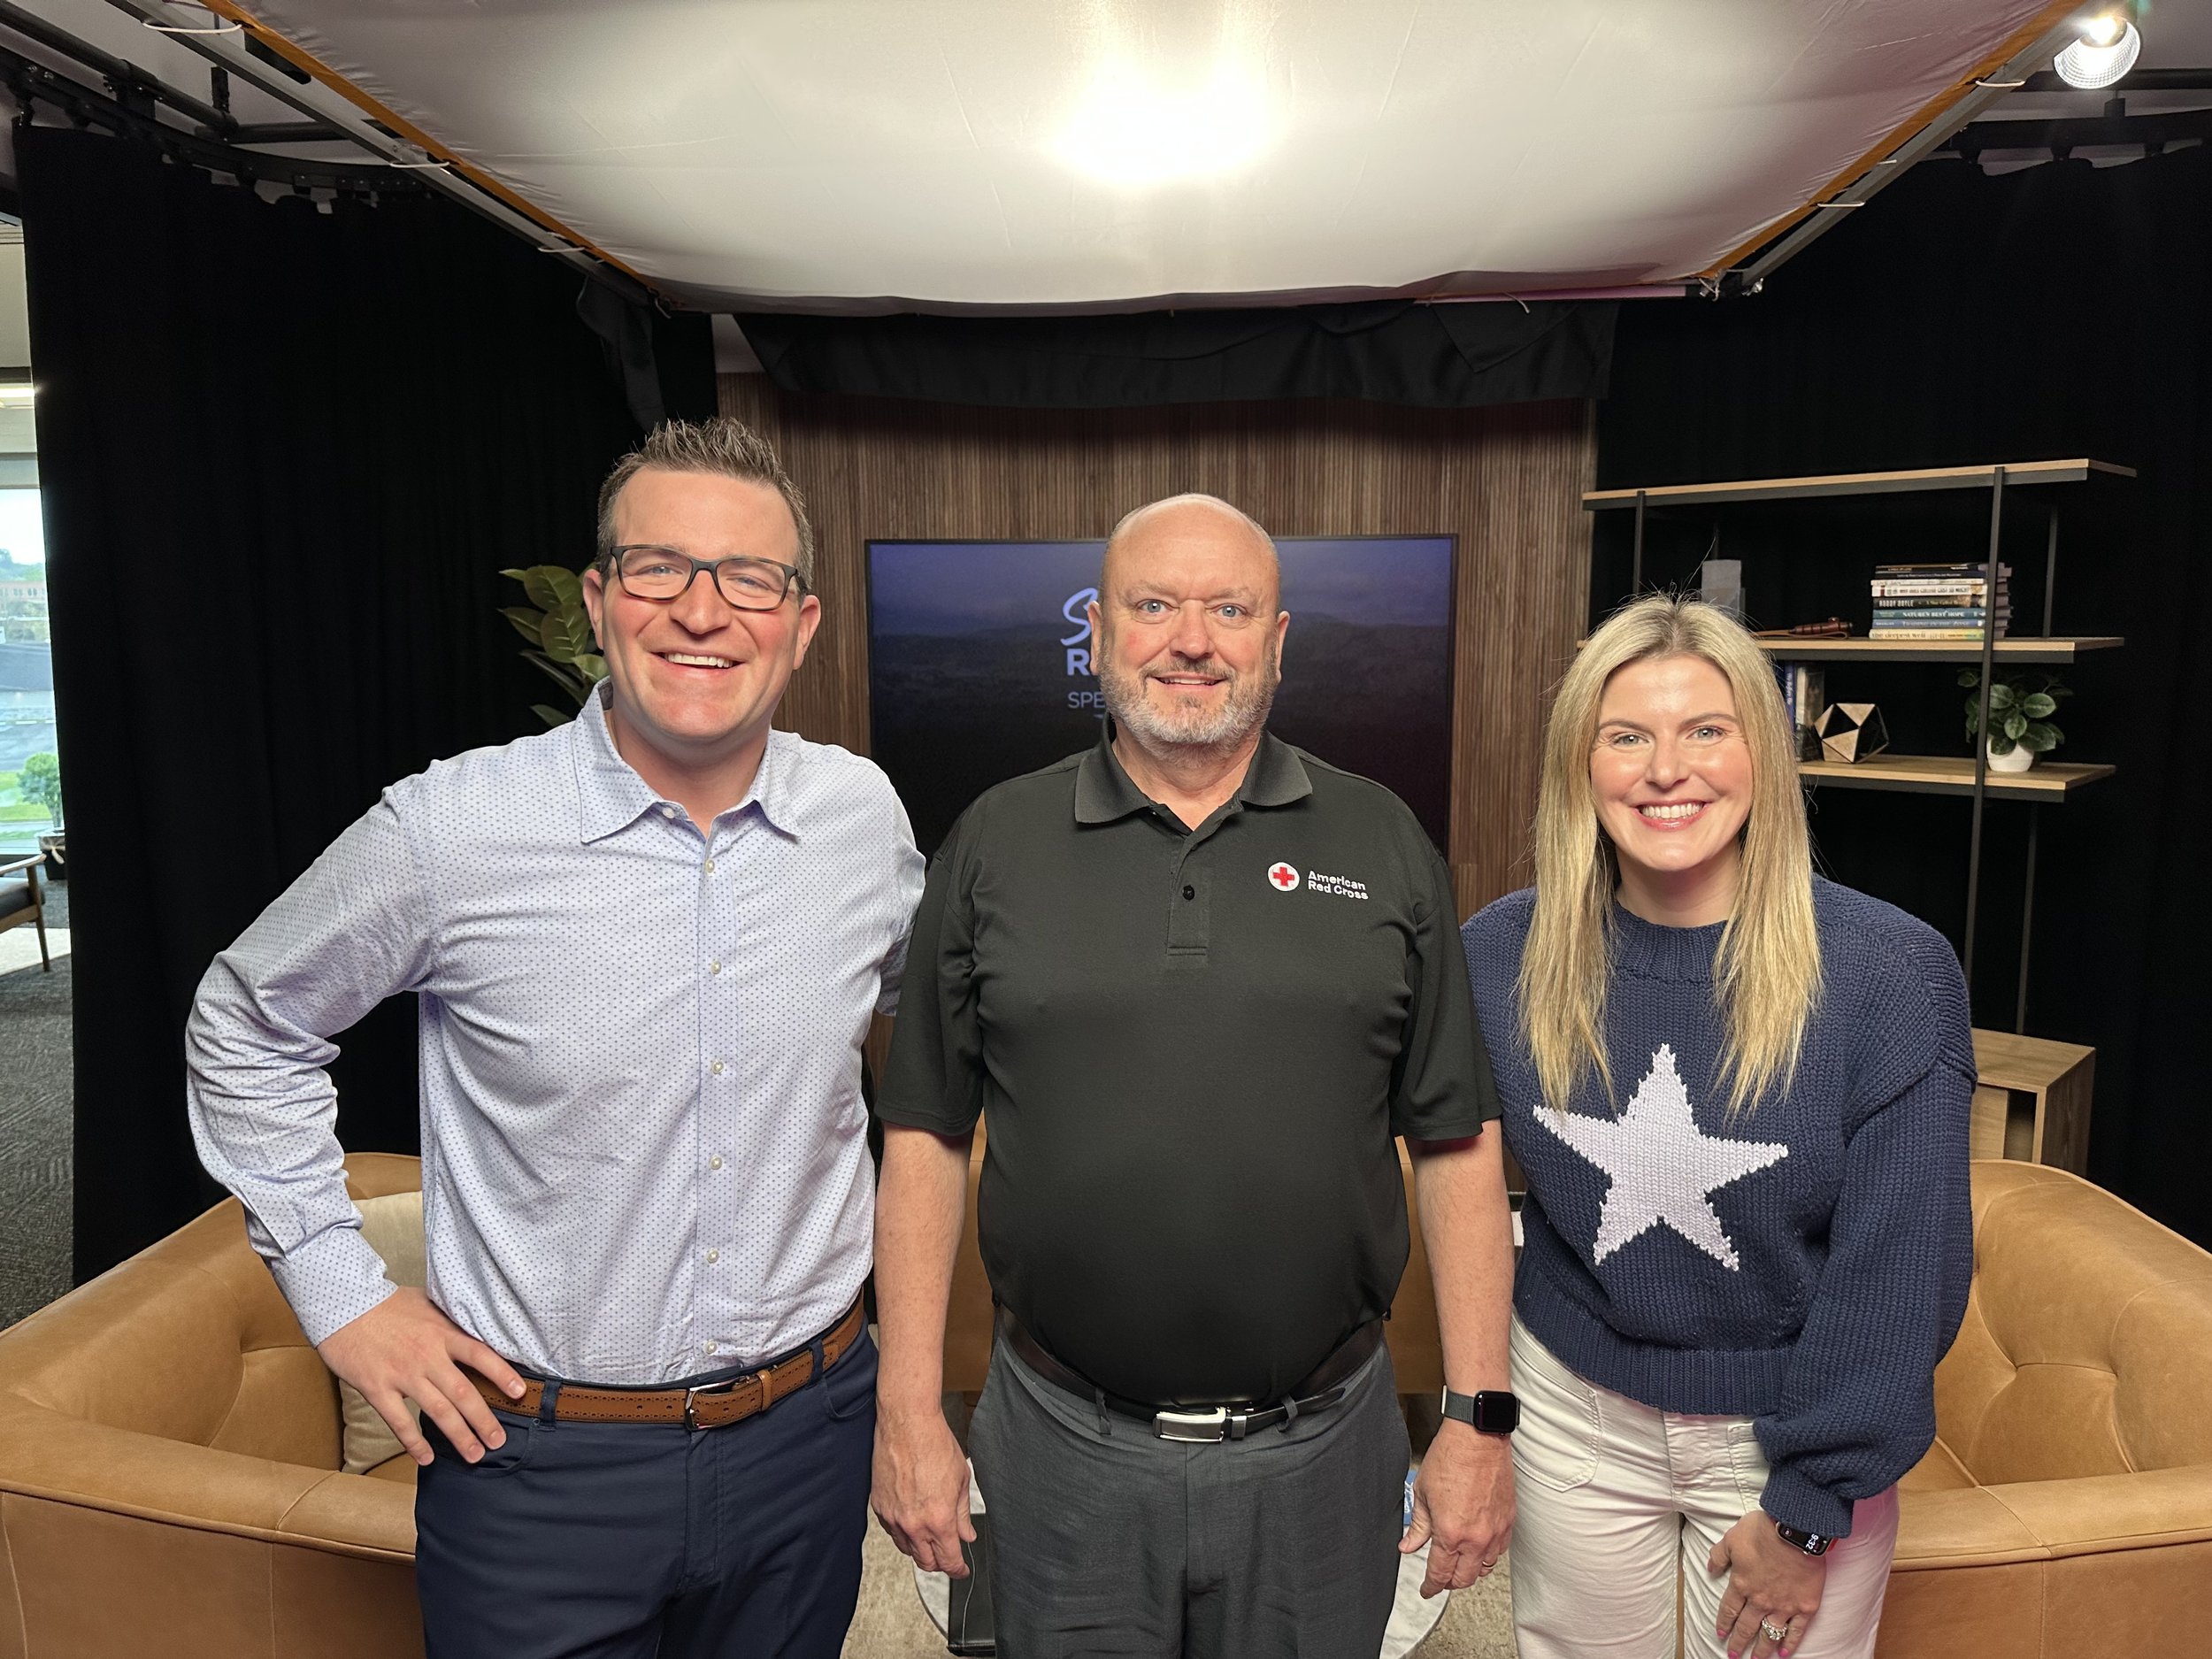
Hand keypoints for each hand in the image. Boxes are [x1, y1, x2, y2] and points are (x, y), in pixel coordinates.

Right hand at [316, 1286, 525, 1466]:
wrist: (343, 1306)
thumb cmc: (386, 1303)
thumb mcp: (426, 1302)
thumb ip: (448, 1318)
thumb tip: (472, 1322)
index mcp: (442, 1333)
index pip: (480, 1354)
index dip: (502, 1374)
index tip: (519, 1392)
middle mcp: (427, 1356)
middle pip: (463, 1392)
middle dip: (484, 1420)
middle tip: (499, 1441)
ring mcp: (403, 1374)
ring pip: (438, 1411)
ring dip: (459, 1436)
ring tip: (475, 1454)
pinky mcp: (377, 1388)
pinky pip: (399, 1421)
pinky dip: (414, 1442)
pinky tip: (427, 1458)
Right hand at [872, 1404, 976, 1577]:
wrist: (907, 1425)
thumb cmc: (934, 1445)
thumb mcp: (961, 1480)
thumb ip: (963, 1514)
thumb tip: (966, 1534)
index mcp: (939, 1519)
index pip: (948, 1560)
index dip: (957, 1569)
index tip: (961, 1570)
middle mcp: (913, 1524)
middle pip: (926, 1562)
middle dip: (939, 1563)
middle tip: (948, 1557)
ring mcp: (893, 1517)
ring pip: (906, 1550)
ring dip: (920, 1550)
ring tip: (930, 1540)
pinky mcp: (879, 1507)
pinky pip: (891, 1532)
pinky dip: (903, 1534)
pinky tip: (912, 1524)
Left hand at [1401, 1421, 1514, 1596]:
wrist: (1477, 1437)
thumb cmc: (1451, 1457)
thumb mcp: (1423, 1493)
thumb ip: (1418, 1526)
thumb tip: (1408, 1545)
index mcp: (1451, 1533)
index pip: (1440, 1574)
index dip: (1430, 1586)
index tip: (1426, 1590)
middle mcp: (1476, 1538)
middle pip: (1463, 1579)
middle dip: (1448, 1583)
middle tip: (1439, 1579)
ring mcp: (1495, 1531)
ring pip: (1484, 1568)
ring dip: (1469, 1570)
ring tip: (1458, 1563)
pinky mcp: (1509, 1521)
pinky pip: (1500, 1551)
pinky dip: (1487, 1555)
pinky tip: (1478, 1548)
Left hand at [1710, 1510, 1827, 1658]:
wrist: (1795, 1531)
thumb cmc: (1762, 1531)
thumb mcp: (1731, 1538)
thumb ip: (1718, 1556)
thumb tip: (1710, 1569)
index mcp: (1741, 1584)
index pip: (1729, 1610)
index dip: (1724, 1623)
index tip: (1721, 1635)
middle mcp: (1760, 1600)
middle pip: (1746, 1627)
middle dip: (1739, 1642)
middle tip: (1733, 1655)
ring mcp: (1783, 1606)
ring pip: (1769, 1634)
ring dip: (1761, 1649)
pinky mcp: (1805, 1607)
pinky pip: (1797, 1631)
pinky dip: (1790, 1643)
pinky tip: (1784, 1653)